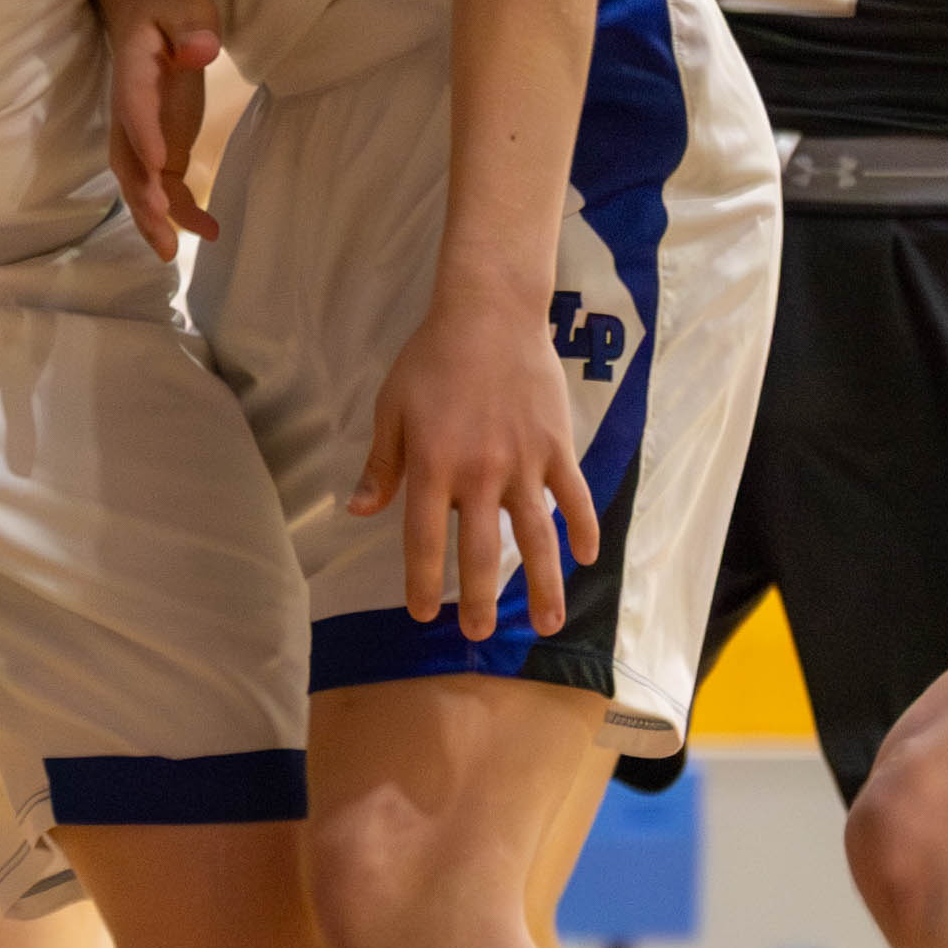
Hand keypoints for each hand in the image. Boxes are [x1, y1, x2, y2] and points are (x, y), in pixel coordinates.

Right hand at [96, 0, 222, 259]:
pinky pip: (165, 185)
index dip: (144, 134)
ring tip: (171, 251)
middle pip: (127, 156)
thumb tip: (200, 51)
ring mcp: (142, 133)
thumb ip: (192, 25)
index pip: (135, 105)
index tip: (159, 163)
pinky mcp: (160, 146)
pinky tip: (209, 230)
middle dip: (141, 191)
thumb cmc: (168, 6)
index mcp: (134, 72)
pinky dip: (180, 211)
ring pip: (139, 181)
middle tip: (160, 219)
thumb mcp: (186, 4)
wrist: (143, 12)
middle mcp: (130, 111)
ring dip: (152, 216)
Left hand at [352, 287, 602, 639]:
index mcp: (433, 467)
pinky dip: (582, 528)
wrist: (490, 313)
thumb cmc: (432, 358)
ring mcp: (523, 463)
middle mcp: (479, 474)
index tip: (422, 613)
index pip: (426, 541)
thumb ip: (383, 464)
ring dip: (544, 584)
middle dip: (480, 599)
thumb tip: (360, 512)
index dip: (423, 582)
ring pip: (537, 537)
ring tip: (548, 624)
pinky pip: (574, 497)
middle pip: (482, 552)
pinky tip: (586, 557)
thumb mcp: (393, 407)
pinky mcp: (556, 447)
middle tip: (479, 633)